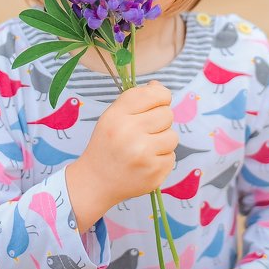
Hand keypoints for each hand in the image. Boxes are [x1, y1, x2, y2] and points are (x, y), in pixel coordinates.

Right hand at [66, 81, 176, 224]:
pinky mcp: (155, 172)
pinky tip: (146, 162)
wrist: (96, 182)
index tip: (157, 104)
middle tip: (145, 131)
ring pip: (173, 136)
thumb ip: (136, 99)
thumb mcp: (113, 116)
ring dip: (163, 141)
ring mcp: (143, 154)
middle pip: (167, 114)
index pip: (155, 94)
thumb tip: (159, 87)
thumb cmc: (107, 145)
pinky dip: (162, 158)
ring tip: (145, 148)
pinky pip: (172, 156)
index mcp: (117, 115)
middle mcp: (130, 132)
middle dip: (160, 121)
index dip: (161, 96)